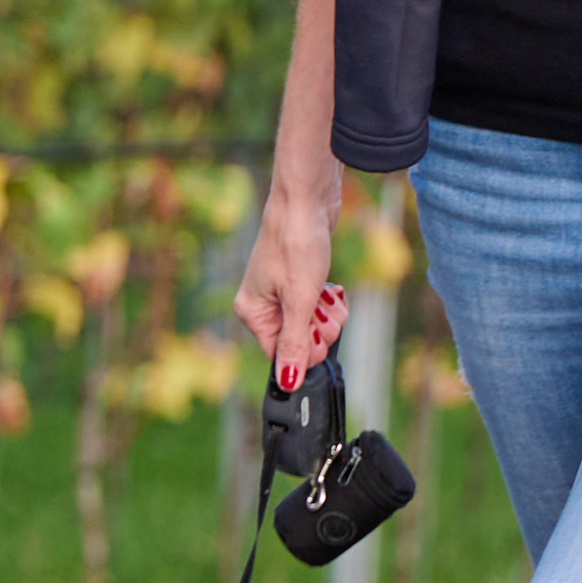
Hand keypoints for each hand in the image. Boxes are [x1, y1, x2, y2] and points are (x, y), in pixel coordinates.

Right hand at [232, 199, 346, 394]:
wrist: (307, 200)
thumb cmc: (296, 242)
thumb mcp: (299, 300)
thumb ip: (294, 344)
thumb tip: (289, 382)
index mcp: (251, 312)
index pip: (280, 355)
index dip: (307, 348)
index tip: (318, 326)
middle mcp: (263, 305)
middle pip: (301, 341)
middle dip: (321, 326)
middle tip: (321, 302)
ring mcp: (282, 293)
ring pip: (314, 324)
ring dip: (329, 312)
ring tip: (326, 290)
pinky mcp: (300, 282)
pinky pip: (320, 307)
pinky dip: (330, 300)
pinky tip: (330, 285)